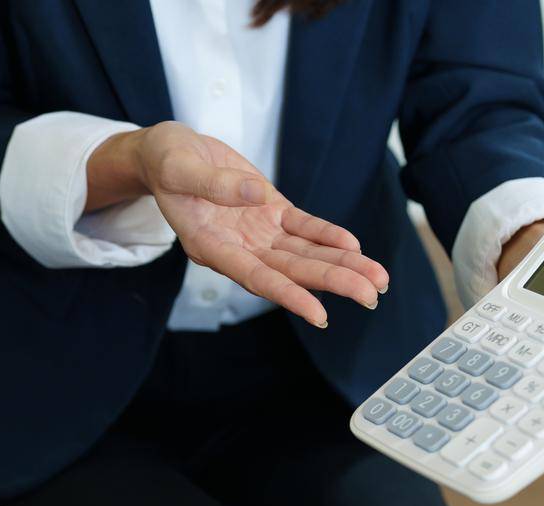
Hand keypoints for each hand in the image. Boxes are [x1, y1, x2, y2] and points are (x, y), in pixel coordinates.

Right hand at [88, 122, 388, 327]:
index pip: (256, 277)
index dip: (288, 295)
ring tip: (377, 280)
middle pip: (292, 271)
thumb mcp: (178, 168)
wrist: (169, 152)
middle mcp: (239, 248)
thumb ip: (213, 184)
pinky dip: (328, 236)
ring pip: (305, 254)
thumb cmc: (166, 162)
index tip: (318, 314)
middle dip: (333, 282)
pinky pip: (304, 228)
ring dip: (342, 266)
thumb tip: (253, 194)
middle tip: (370, 296)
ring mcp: (257, 232)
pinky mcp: (270, 211)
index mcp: (211, 246)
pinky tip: (354, 246)